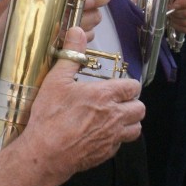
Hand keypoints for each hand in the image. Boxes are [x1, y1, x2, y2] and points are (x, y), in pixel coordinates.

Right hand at [18, 27, 144, 183]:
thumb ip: (71, 54)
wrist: (46, 152)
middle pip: (139, 108)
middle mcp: (114, 117)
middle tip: (118, 101)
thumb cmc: (50, 117)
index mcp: (105, 96)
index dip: (128, 84)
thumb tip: (77, 32)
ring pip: (136, 128)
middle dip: (132, 103)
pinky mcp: (106, 153)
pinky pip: (121, 144)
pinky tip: (102, 133)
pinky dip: (117, 138)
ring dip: (129, 121)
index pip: (133, 87)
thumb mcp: (57, 79)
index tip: (120, 85)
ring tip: (115, 117)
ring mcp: (112, 137)